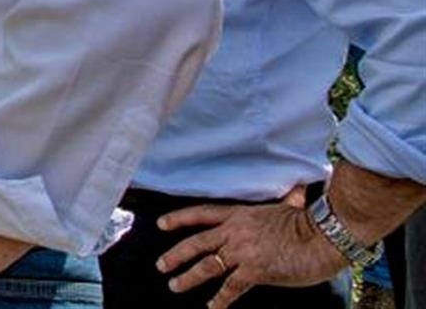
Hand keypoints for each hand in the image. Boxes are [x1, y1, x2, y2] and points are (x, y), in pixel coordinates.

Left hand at [157, 187, 345, 308]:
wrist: (325, 236)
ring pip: (207, 265)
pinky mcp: (255, 270)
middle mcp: (235, 232)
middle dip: (176, 255)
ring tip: (175, 286)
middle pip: (197, 242)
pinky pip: (231, 287)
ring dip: (188, 277)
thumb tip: (298, 188)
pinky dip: (220, 299)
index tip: (160, 224)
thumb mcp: (291, 205)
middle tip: (160, 265)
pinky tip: (212, 307)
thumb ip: (287, 198)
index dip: (179, 219)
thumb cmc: (312, 221)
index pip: (202, 214)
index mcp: (240, 214)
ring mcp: (243, 251)